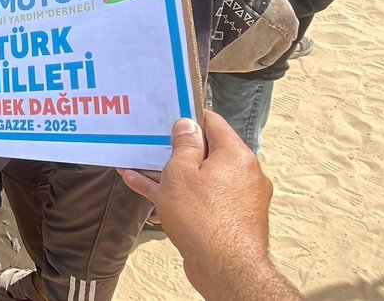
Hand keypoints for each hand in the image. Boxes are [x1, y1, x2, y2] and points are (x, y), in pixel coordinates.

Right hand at [119, 112, 275, 299]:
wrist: (224, 269)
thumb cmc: (203, 219)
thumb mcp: (181, 172)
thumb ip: (183, 145)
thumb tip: (187, 125)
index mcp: (236, 155)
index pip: (213, 123)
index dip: (189, 116)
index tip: (169, 113)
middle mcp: (244, 174)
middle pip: (207, 151)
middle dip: (176, 148)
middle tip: (152, 142)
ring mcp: (238, 198)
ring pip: (200, 177)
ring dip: (172, 172)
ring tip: (139, 166)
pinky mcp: (229, 218)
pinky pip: (201, 198)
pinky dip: (179, 193)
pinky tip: (148, 190)